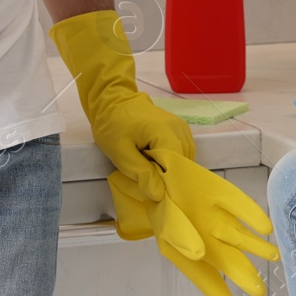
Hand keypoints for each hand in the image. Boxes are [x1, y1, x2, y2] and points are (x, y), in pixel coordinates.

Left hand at [48, 10, 194, 201]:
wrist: (111, 99)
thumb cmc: (112, 124)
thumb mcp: (120, 152)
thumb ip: (140, 173)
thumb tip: (159, 195)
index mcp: (166, 132)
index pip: (178, 167)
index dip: (168, 184)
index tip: (155, 195)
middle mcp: (180, 128)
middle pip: (184, 163)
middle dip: (169, 178)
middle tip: (149, 186)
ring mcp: (181, 127)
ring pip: (185, 159)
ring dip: (170, 170)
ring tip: (151, 174)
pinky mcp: (178, 128)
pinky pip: (182, 151)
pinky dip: (171, 161)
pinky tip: (155, 164)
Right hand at [105, 154, 279, 295]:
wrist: (158, 169)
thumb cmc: (159, 201)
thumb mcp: (163, 219)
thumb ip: (178, 235)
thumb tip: (197, 254)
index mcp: (184, 251)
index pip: (202, 276)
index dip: (217, 294)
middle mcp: (205, 238)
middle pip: (227, 260)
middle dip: (243, 275)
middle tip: (259, 291)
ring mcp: (216, 217)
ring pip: (240, 238)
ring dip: (258, 248)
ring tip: (274, 257)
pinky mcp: (223, 195)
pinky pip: (240, 206)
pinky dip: (253, 216)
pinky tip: (266, 228)